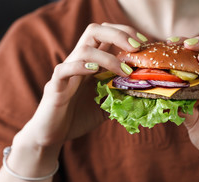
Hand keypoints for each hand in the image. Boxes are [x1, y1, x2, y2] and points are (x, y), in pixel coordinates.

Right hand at [18, 23, 146, 149]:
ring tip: (124, 71)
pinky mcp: (55, 87)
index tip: (143, 43)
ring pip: (83, 50)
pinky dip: (79, 67)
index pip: (106, 36)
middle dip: (118, 34)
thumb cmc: (78, 117)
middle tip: (137, 46)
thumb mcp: (106, 106)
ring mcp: (66, 73)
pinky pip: (64, 70)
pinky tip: (94, 71)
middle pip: (95, 31)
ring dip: (107, 57)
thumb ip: (121, 97)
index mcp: (92, 64)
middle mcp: (79, 63)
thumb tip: (146, 96)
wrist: (52, 134)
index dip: (125, 33)